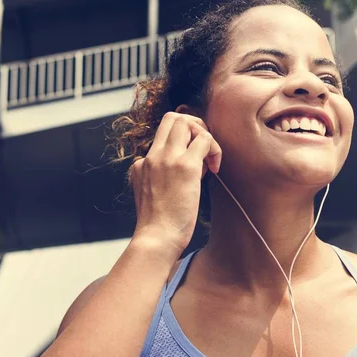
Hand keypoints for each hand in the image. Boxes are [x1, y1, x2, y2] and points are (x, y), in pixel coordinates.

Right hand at [129, 111, 221, 254]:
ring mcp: (167, 158)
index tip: (192, 158)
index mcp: (141, 164)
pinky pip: (205, 139)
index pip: (162, 133)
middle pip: (173, 118)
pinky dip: (215, 149)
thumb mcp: (150, 197)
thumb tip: (188, 171)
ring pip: (187, 122)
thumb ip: (159, 179)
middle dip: (194, 126)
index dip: (182, 139)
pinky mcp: (185, 166)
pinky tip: (214, 170)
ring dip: (204, 136)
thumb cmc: (159, 226)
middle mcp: (152, 156)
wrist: (156, 238)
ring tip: (209, 162)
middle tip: (205, 149)